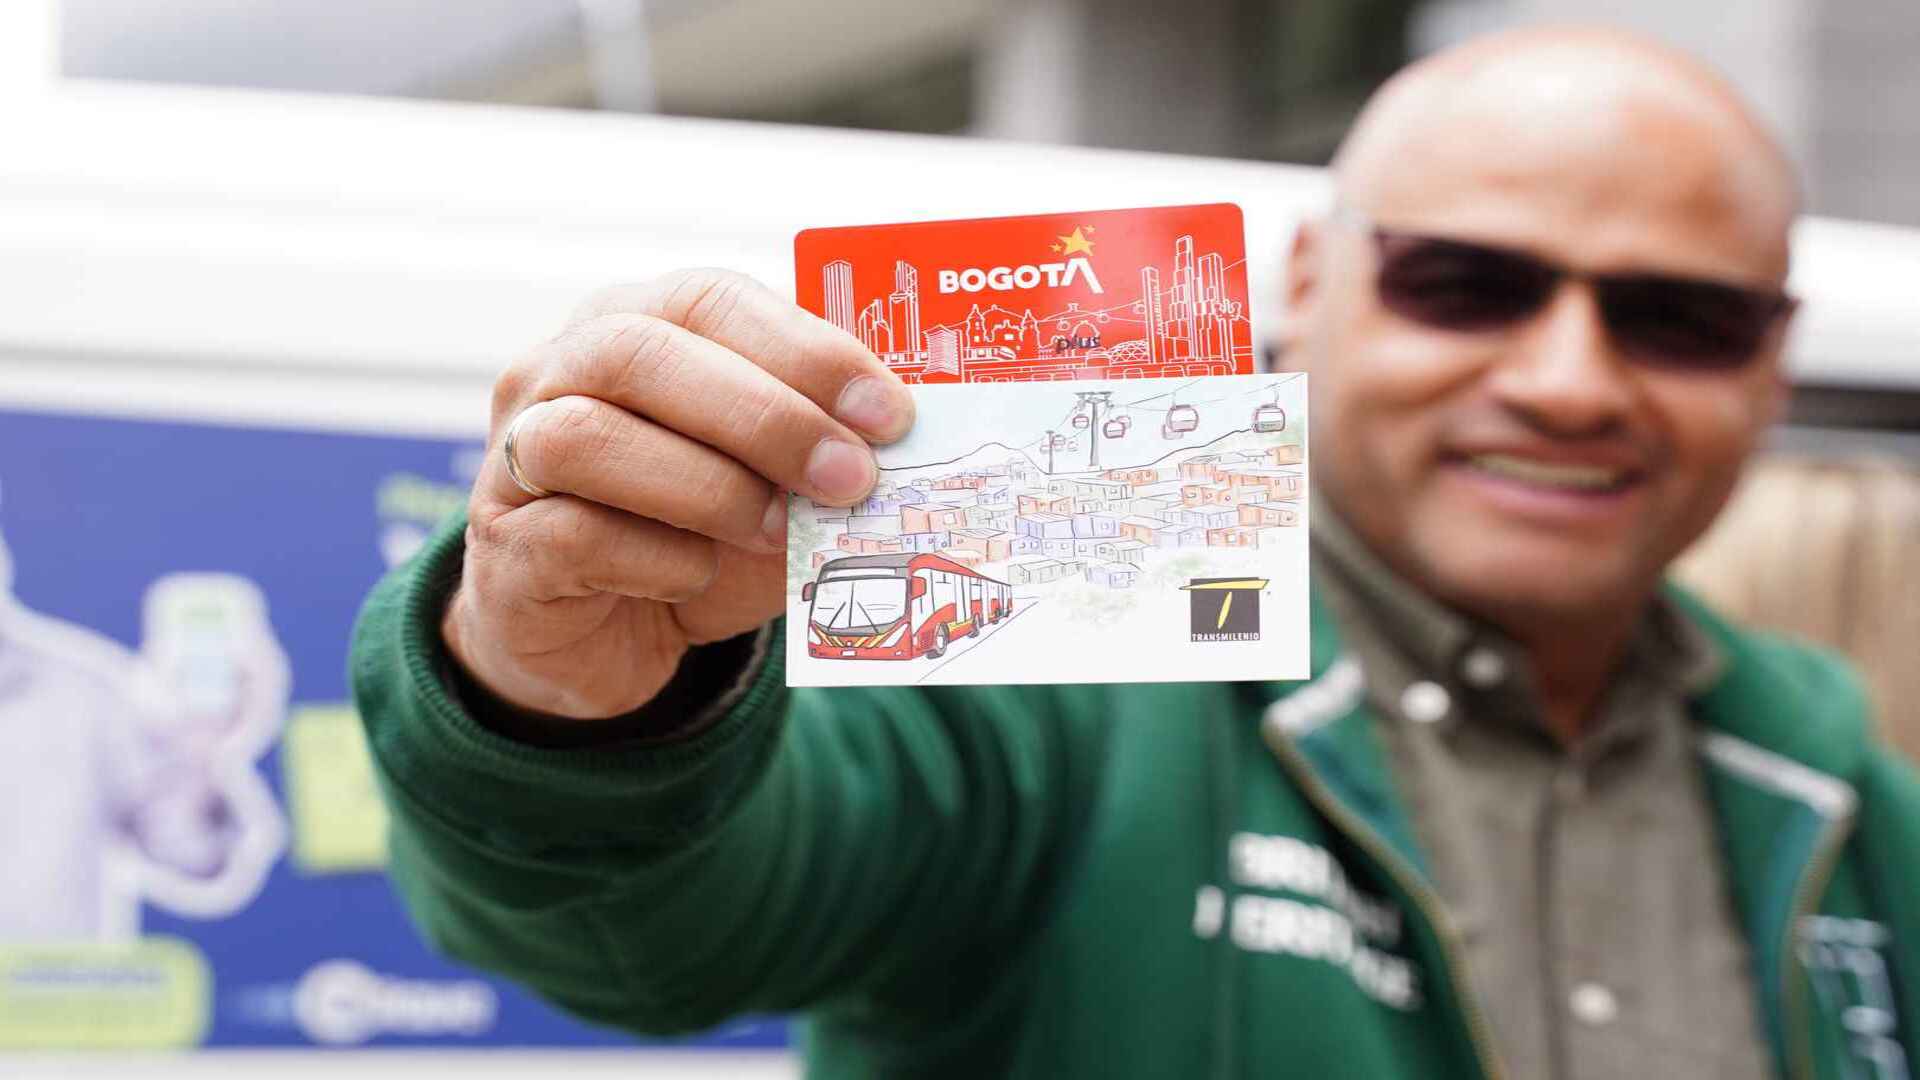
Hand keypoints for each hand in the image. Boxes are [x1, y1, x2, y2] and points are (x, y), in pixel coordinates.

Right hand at [442, 270, 913, 718]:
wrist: (601, 636)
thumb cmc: (690, 535)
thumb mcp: (770, 484)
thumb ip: (820, 454)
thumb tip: (903, 445)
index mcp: (635, 325)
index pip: (710, 300)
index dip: (804, 350)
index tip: (889, 412)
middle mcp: (560, 371)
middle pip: (644, 352)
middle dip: (766, 415)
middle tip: (851, 476)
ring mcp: (517, 455)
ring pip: (590, 436)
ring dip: (708, 485)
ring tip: (778, 529)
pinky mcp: (505, 546)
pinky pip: (575, 534)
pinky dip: (658, 558)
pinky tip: (696, 575)